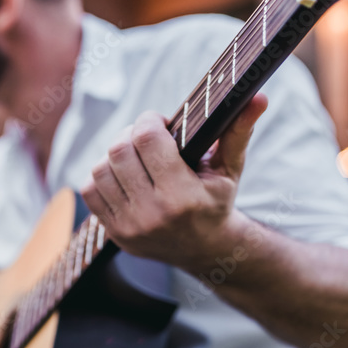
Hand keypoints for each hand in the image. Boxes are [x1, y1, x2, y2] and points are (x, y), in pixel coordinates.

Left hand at [81, 95, 267, 272]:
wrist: (206, 250)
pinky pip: (90, 191)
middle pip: (119, 151)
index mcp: (183, 197)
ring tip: (134, 155)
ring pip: (100, 170)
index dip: (150, 120)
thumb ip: (238, 132)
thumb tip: (257, 97)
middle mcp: (153, 214)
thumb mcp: (230, 169)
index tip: (160, 121)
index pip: (148, 139)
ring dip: (114, 155)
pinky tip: (123, 175)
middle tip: (146, 137)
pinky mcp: (115, 234)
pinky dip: (102, 176)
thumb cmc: (217, 201)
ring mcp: (130, 227)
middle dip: (131, 134)